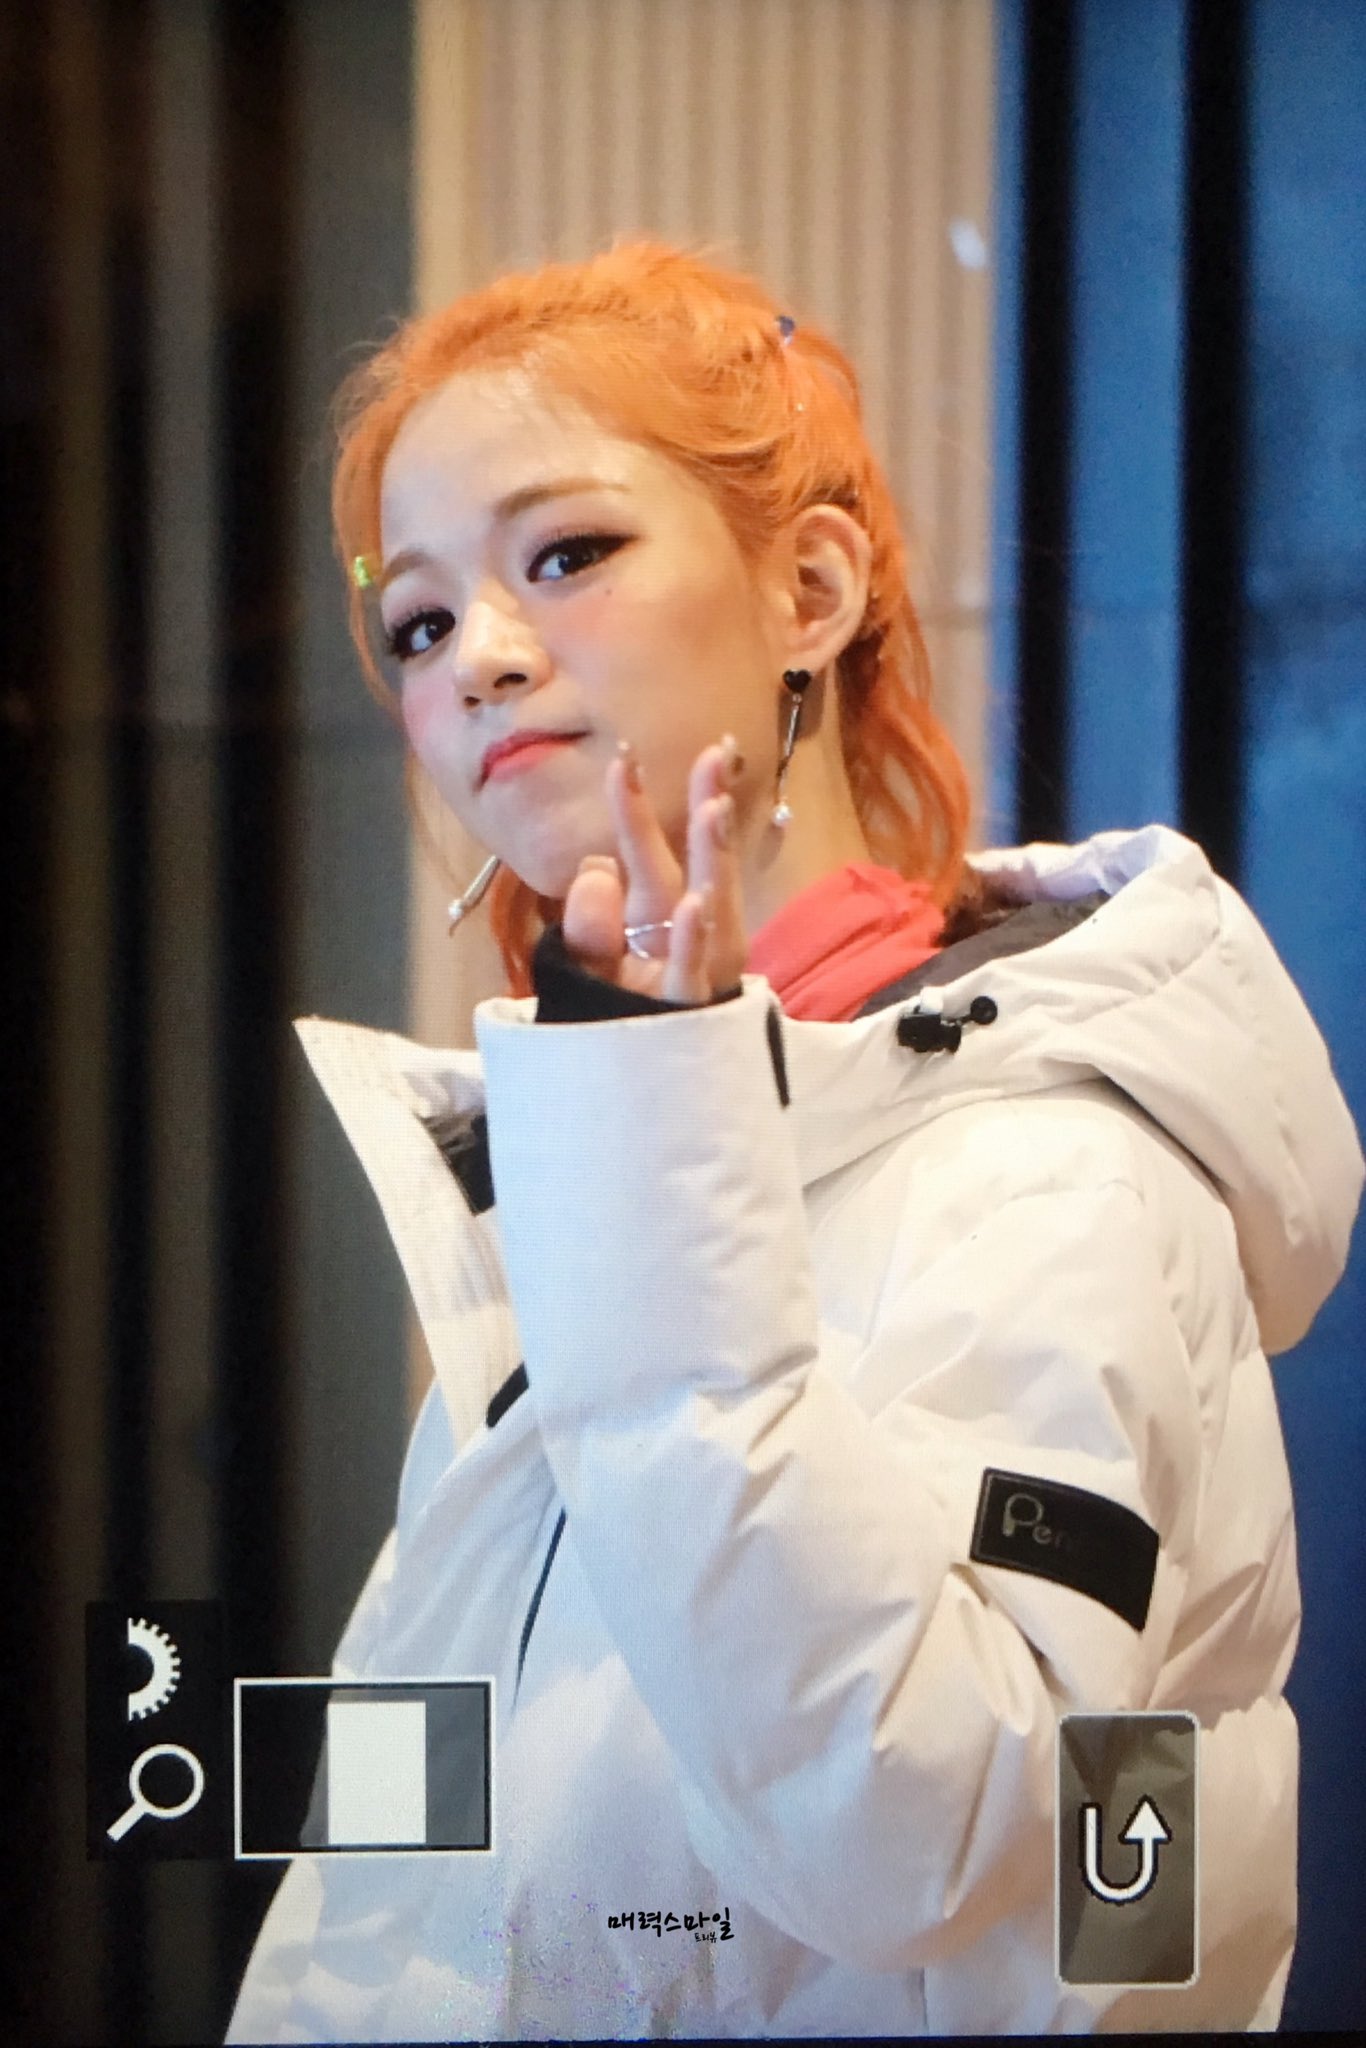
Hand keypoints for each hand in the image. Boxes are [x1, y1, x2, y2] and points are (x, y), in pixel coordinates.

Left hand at [560, 735, 747, 1004]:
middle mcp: (684, 939)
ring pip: (710, 907)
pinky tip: (698, 902)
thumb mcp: (589, 971)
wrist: (641, 1100)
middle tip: (716, 753)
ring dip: (713, 859)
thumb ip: (587, 921)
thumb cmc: (622, 1024)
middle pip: (694, 863)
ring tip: (713, 809)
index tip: (624, 754)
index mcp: (656, 920)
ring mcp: (694, 973)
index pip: (647, 854)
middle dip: (704, 809)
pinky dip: (695, 938)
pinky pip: (691, 973)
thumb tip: (595, 870)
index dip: (635, 807)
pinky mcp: (688, 1012)